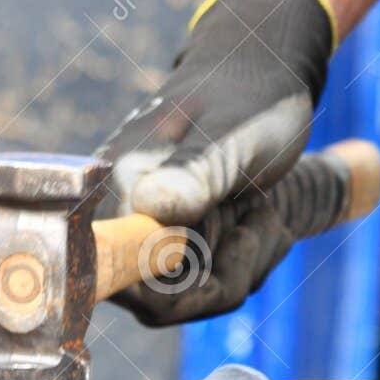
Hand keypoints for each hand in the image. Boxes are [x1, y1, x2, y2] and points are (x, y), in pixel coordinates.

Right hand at [98, 0, 333, 324]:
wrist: (263, 78)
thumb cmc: (250, 98)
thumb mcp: (233, 133)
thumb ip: (193, 171)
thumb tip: (149, 210)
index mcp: (120, 187)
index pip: (116, 279)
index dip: (170, 288)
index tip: (221, 243)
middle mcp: (121, 218)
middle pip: (160, 301)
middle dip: (223, 271)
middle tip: (254, 211)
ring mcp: (147, 235)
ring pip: (190, 298)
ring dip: (242, 262)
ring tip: (258, 207)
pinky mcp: (172, 243)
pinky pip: (207, 286)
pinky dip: (244, 259)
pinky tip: (257, 216)